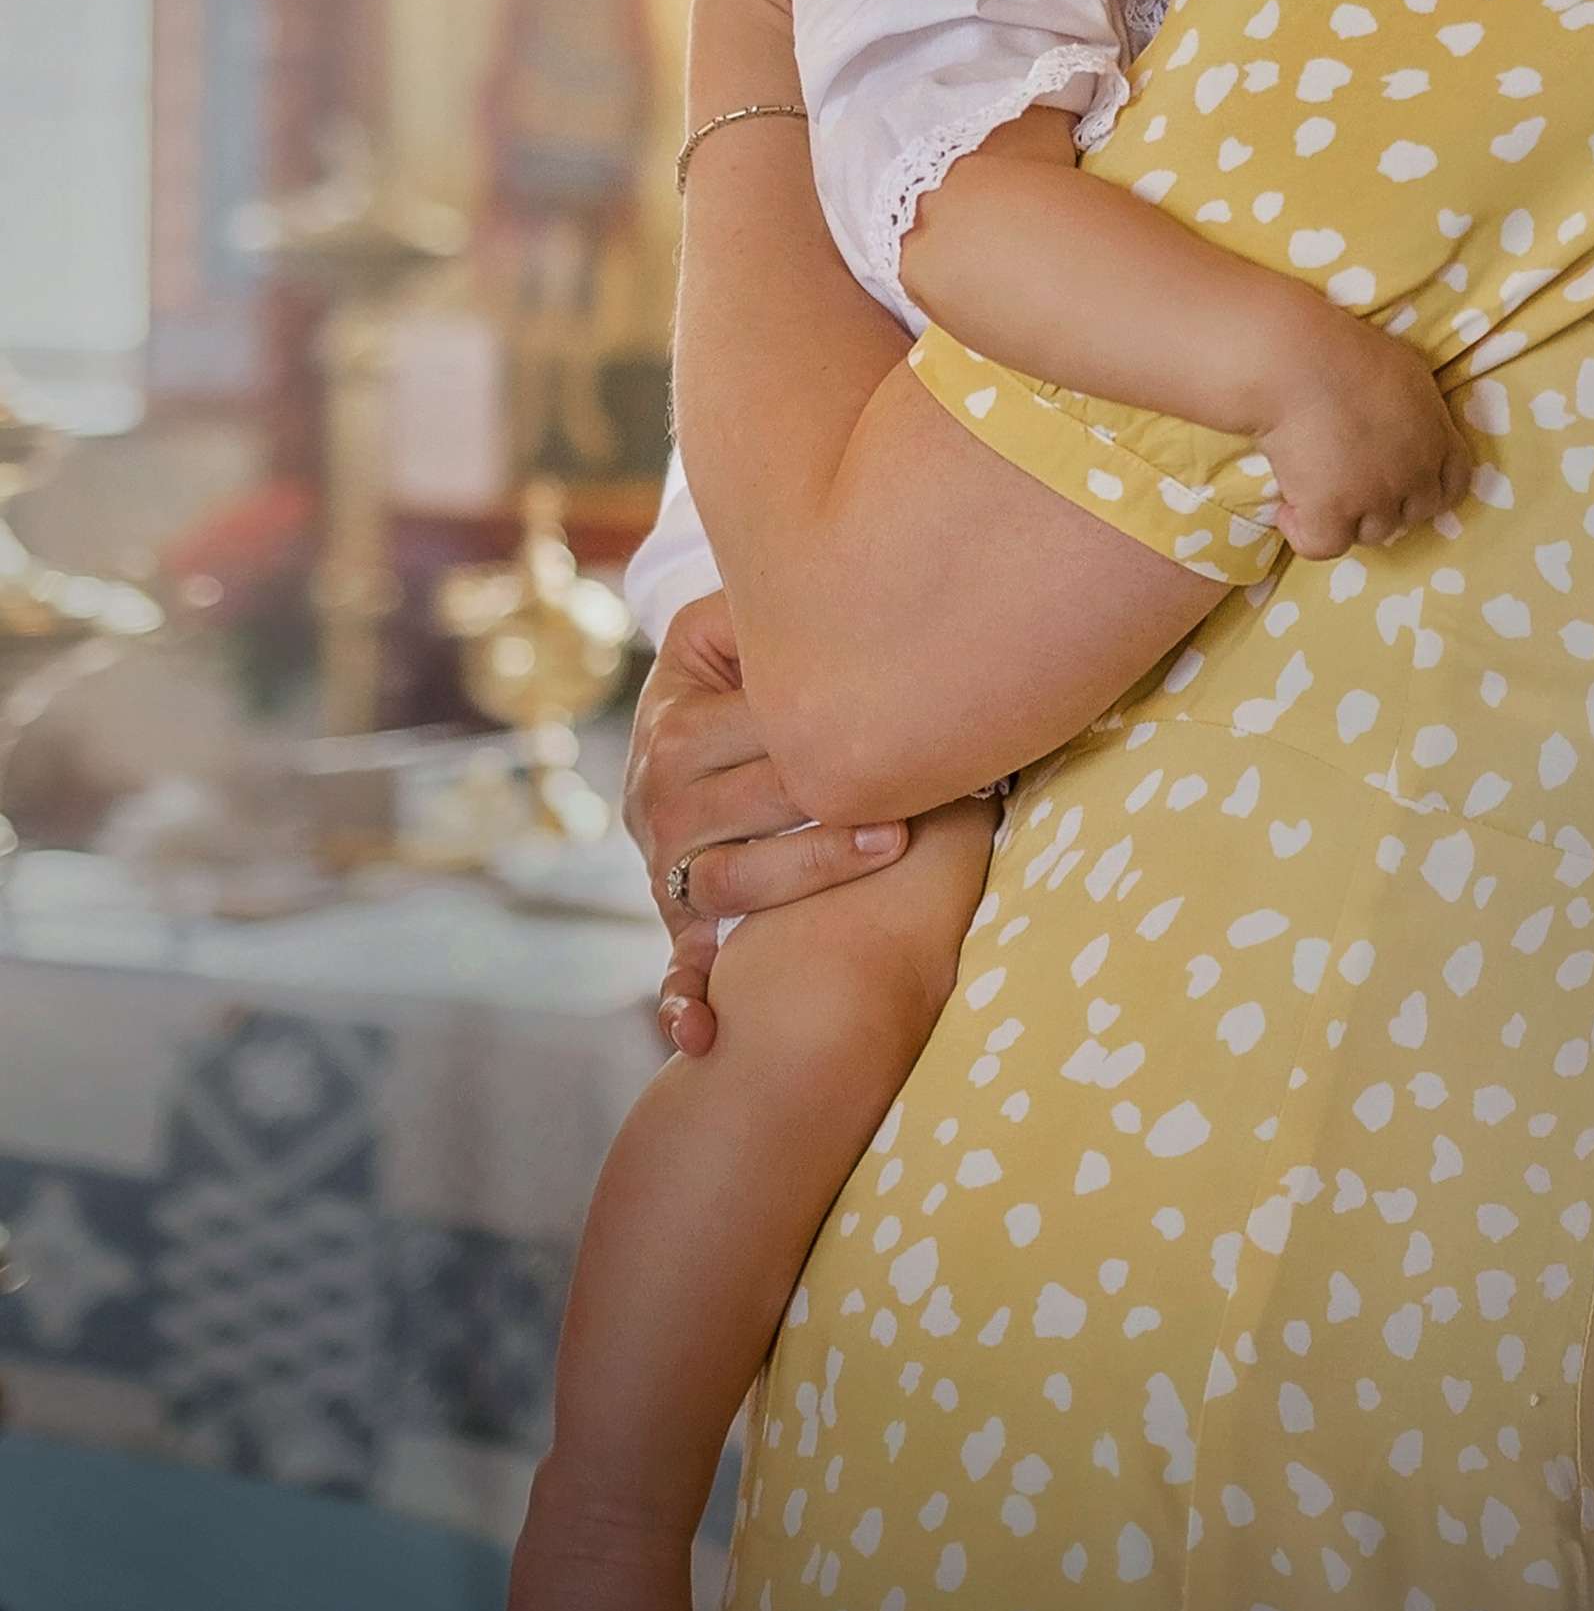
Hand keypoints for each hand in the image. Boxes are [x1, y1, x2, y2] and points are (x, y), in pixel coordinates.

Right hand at [624, 592, 911, 1051]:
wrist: (672, 744)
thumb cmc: (727, 681)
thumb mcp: (719, 634)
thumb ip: (758, 610)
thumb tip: (820, 572)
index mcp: (676, 725)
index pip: (752, 726)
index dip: (822, 725)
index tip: (899, 730)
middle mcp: (661, 799)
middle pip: (752, 803)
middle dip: (832, 799)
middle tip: (914, 798)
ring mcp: (667, 868)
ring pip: (733, 882)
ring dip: (806, 872)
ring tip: (887, 846)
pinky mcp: (680, 925)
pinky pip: (678, 972)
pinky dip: (686, 1006)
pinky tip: (705, 1037)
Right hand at [1255, 314, 1472, 559]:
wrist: (1295, 362)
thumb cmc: (1345, 351)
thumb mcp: (1407, 372)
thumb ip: (1418, 410)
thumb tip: (1407, 425)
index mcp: (1436, 437)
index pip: (1453, 485)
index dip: (1428, 487)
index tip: (1401, 478)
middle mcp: (1414, 474)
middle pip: (1412, 515)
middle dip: (1387, 503)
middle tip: (1350, 478)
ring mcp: (1374, 498)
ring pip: (1371, 533)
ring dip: (1347, 517)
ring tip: (1316, 484)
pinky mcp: (1331, 513)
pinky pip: (1323, 546)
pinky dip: (1304, 532)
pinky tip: (1289, 508)